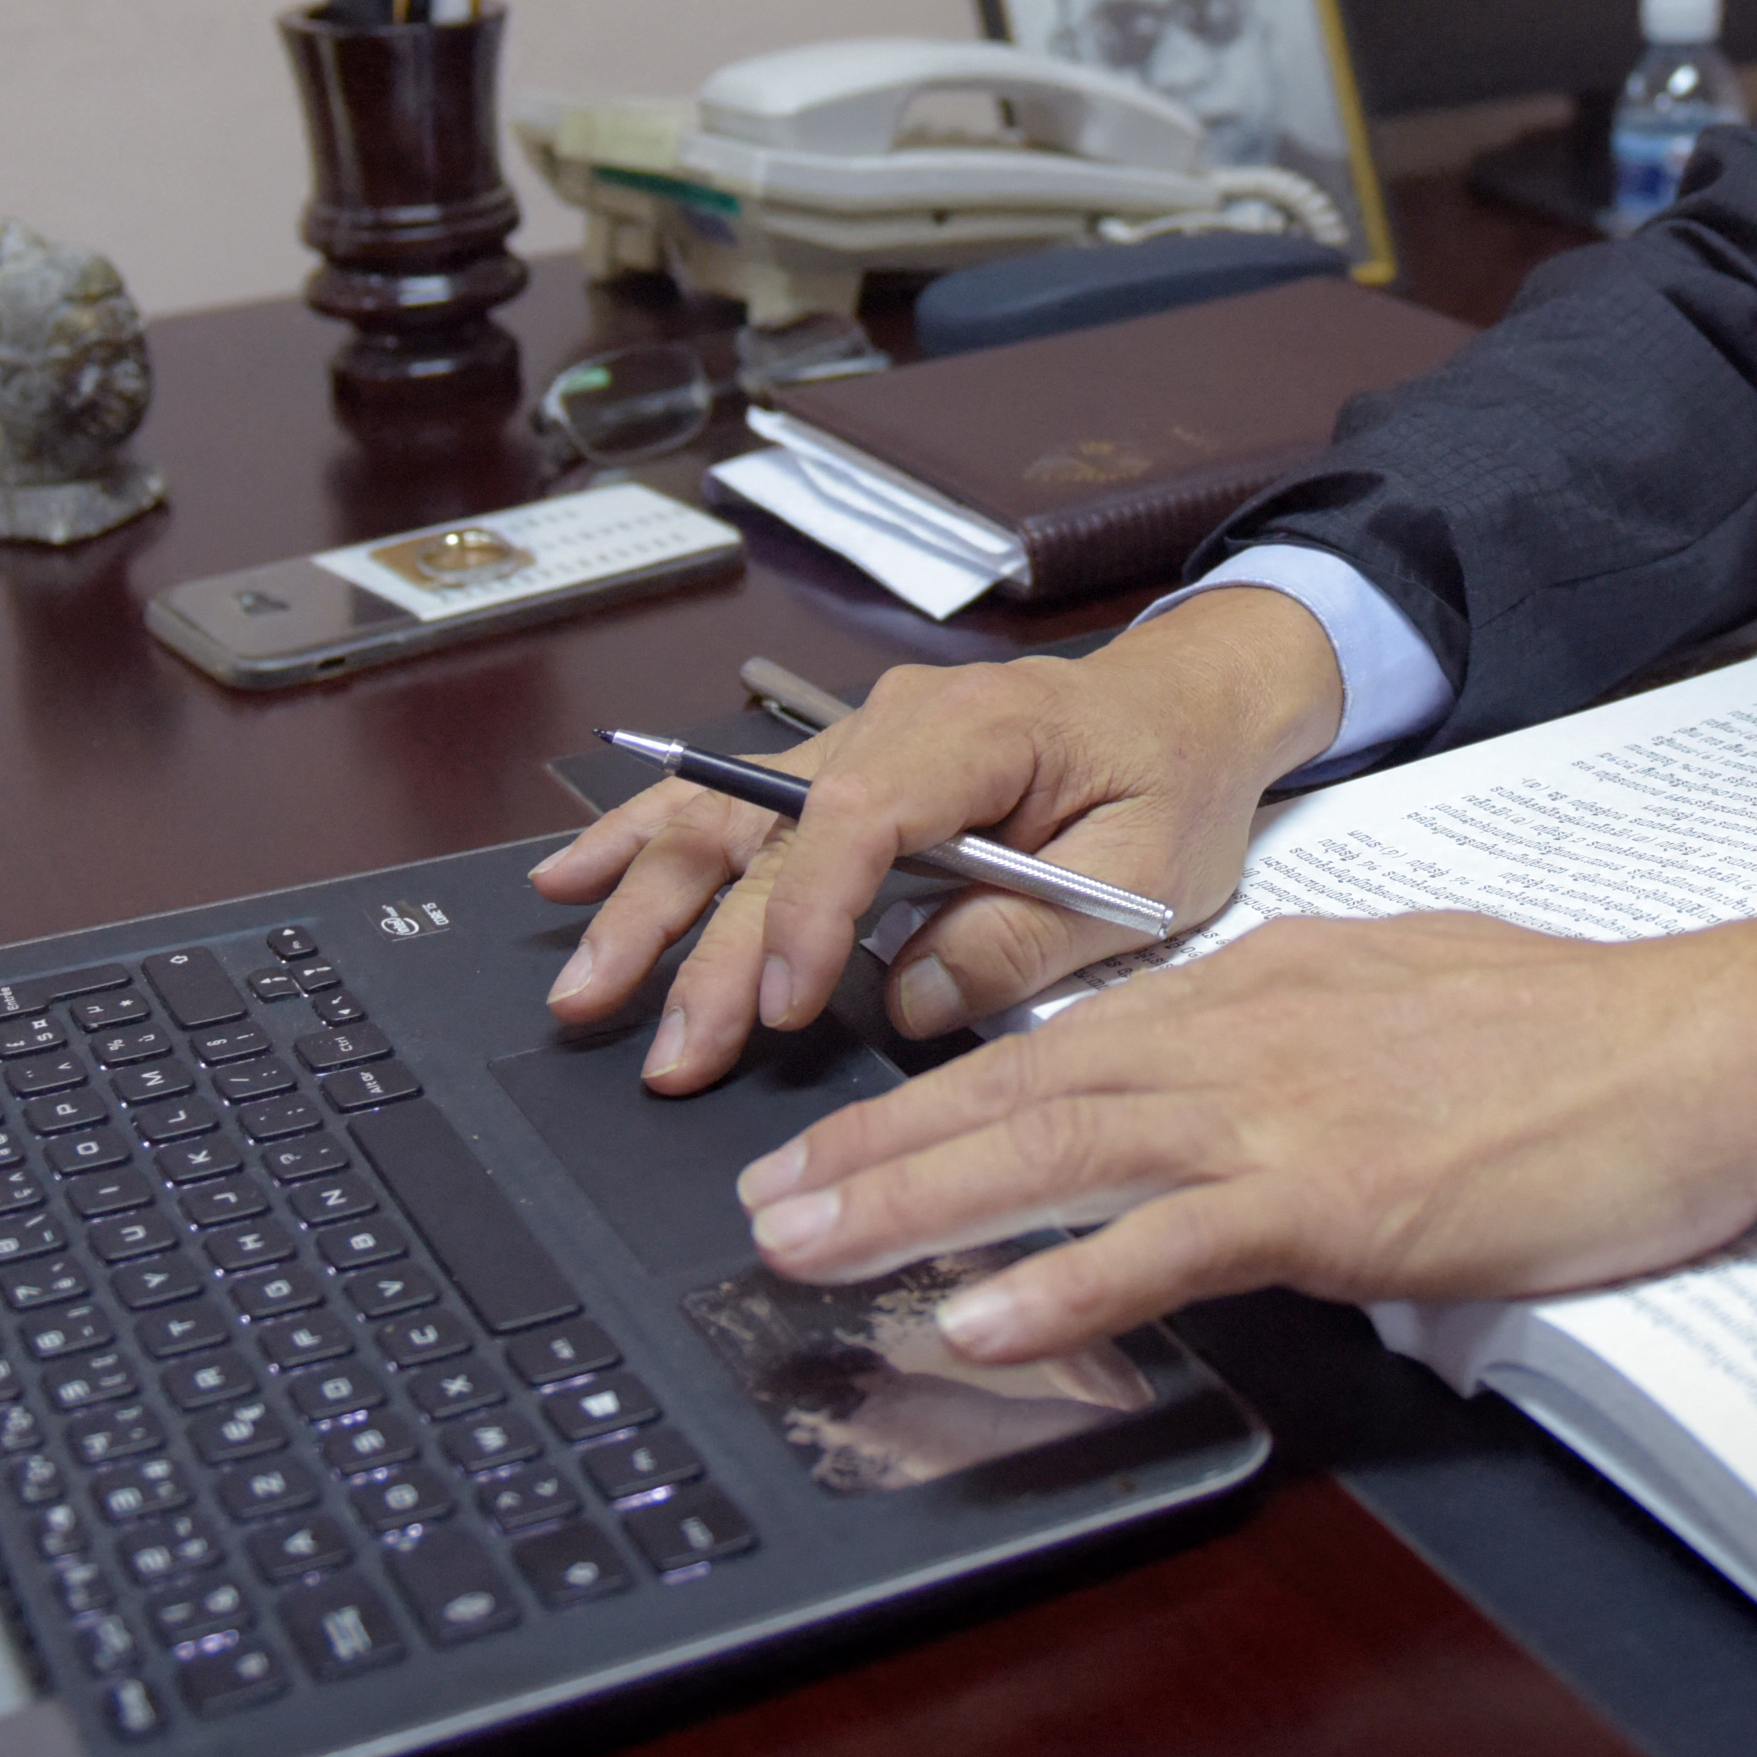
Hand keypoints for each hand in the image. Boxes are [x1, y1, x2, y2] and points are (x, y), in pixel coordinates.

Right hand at [526, 586, 1346, 1088]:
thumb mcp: (1146, 872)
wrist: (1185, 704)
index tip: (784, 1008)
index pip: (861, 815)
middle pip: (770, 832)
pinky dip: (644, 841)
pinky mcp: (837, 769)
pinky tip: (571, 880)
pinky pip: (727, 801)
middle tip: (666, 1052)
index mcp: (980, 732)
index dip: (808, 913)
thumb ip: (1029, 934)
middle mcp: (895, 722)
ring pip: (724, 814)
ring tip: (583, 985)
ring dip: (646, 902)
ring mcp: (853, 737)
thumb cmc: (1172, 780)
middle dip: (706, 948)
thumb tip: (911, 997)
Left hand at [726, 905, 1756, 1359]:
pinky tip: (975, 1316)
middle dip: (876, 1147)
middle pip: (1019, 1087)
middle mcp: (1242, 1033)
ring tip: (802, 1248)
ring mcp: (1280, 1113)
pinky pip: (1164, 1243)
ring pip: (1054, 1150)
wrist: (1699, 1047)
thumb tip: (1245, 1098)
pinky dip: (1057, 1280)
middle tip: (761, 1199)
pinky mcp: (1334, 1197)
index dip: (935, 1089)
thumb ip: (1305, 1043)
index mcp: (1258, 986)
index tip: (843, 1133)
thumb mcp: (1406, 1000)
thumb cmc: (1581, 1035)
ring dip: (913, 1204)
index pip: (1060, 1040)